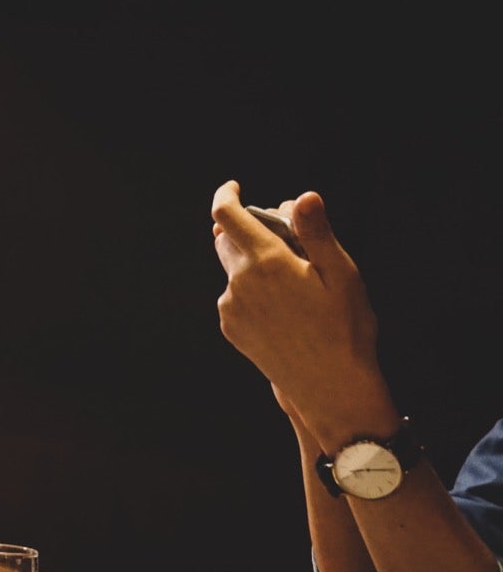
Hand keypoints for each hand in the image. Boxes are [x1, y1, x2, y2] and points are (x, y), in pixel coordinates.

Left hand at [210, 182, 391, 448]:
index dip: (226, 195)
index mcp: (264, 263)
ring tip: (294, 277)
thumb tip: (302, 196)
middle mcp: (237, 283)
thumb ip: (316, 232)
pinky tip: (285, 305)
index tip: (235, 186)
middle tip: (287, 237)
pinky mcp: (231, 328)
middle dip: (250, 229)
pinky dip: (252, 288)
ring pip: (232, 269)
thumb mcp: (340, 273)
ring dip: (253, 261)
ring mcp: (230, 308)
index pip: (226, 216)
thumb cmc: (344, 327)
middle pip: (228, 240)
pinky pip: (235, 296)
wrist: (329, 386)